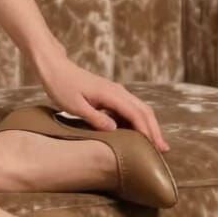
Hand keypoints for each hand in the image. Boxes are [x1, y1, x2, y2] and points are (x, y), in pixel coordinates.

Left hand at [33, 46, 170, 153]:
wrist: (54, 67)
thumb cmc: (61, 85)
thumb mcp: (74, 105)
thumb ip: (95, 117)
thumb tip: (115, 129)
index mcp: (110, 94)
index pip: (135, 114)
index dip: (146, 132)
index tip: (153, 148)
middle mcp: (117, 91)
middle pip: (144, 110)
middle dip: (155, 130)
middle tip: (163, 149)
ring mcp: (115, 91)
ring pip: (140, 108)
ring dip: (149, 124)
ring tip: (156, 144)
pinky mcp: (111, 93)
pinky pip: (131, 107)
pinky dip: (139, 119)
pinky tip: (138, 131)